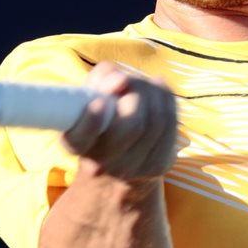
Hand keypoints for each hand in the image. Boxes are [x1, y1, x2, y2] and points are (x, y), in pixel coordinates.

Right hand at [62, 61, 177, 179]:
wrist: (115, 158)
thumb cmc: (101, 113)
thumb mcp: (92, 91)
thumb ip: (100, 78)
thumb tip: (121, 80)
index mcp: (76, 145)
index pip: (80, 140)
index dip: (92, 121)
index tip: (99, 102)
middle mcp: (100, 165)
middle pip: (132, 126)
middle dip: (136, 93)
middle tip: (128, 81)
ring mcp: (131, 169)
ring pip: (156, 123)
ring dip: (153, 93)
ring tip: (144, 84)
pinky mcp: (156, 167)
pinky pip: (171, 125)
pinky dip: (167, 100)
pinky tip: (158, 89)